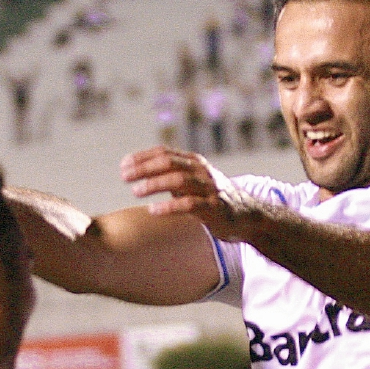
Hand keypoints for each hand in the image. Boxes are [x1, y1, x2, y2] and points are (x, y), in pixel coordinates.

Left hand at [120, 145, 261, 240]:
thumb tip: (139, 172)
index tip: (123, 165)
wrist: (246, 215)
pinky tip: (153, 210)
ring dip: (154, 184)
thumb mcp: (192, 182)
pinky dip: (169, 206)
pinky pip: (189, 204)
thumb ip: (171, 175)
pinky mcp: (213, 208)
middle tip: (124, 177)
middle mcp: (201, 171)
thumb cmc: (212, 198)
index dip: (142, 157)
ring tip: (135, 191)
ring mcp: (208, 188)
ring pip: (178, 179)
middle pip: (168, 162)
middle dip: (144, 168)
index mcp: (194, 162)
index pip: (164, 153)